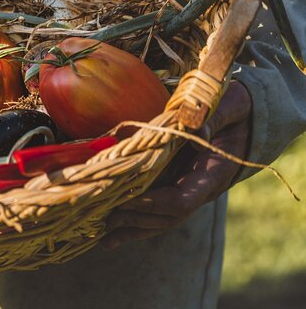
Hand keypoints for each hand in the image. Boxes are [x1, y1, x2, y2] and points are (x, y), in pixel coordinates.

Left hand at [102, 81, 251, 249]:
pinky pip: (154, 211)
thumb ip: (213, 117)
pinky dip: (133, 222)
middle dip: (138, 218)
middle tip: (108, 216)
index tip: (129, 198)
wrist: (240, 116)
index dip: (156, 203)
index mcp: (213, 174)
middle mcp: (200, 189)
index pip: (183, 200)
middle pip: (168, 217)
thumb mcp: (230, 105)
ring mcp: (187, 190)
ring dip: (132, 229)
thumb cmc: (233, 108)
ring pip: (160, 220)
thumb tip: (198, 130)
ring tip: (103, 238)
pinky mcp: (174, 185)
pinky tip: (110, 235)